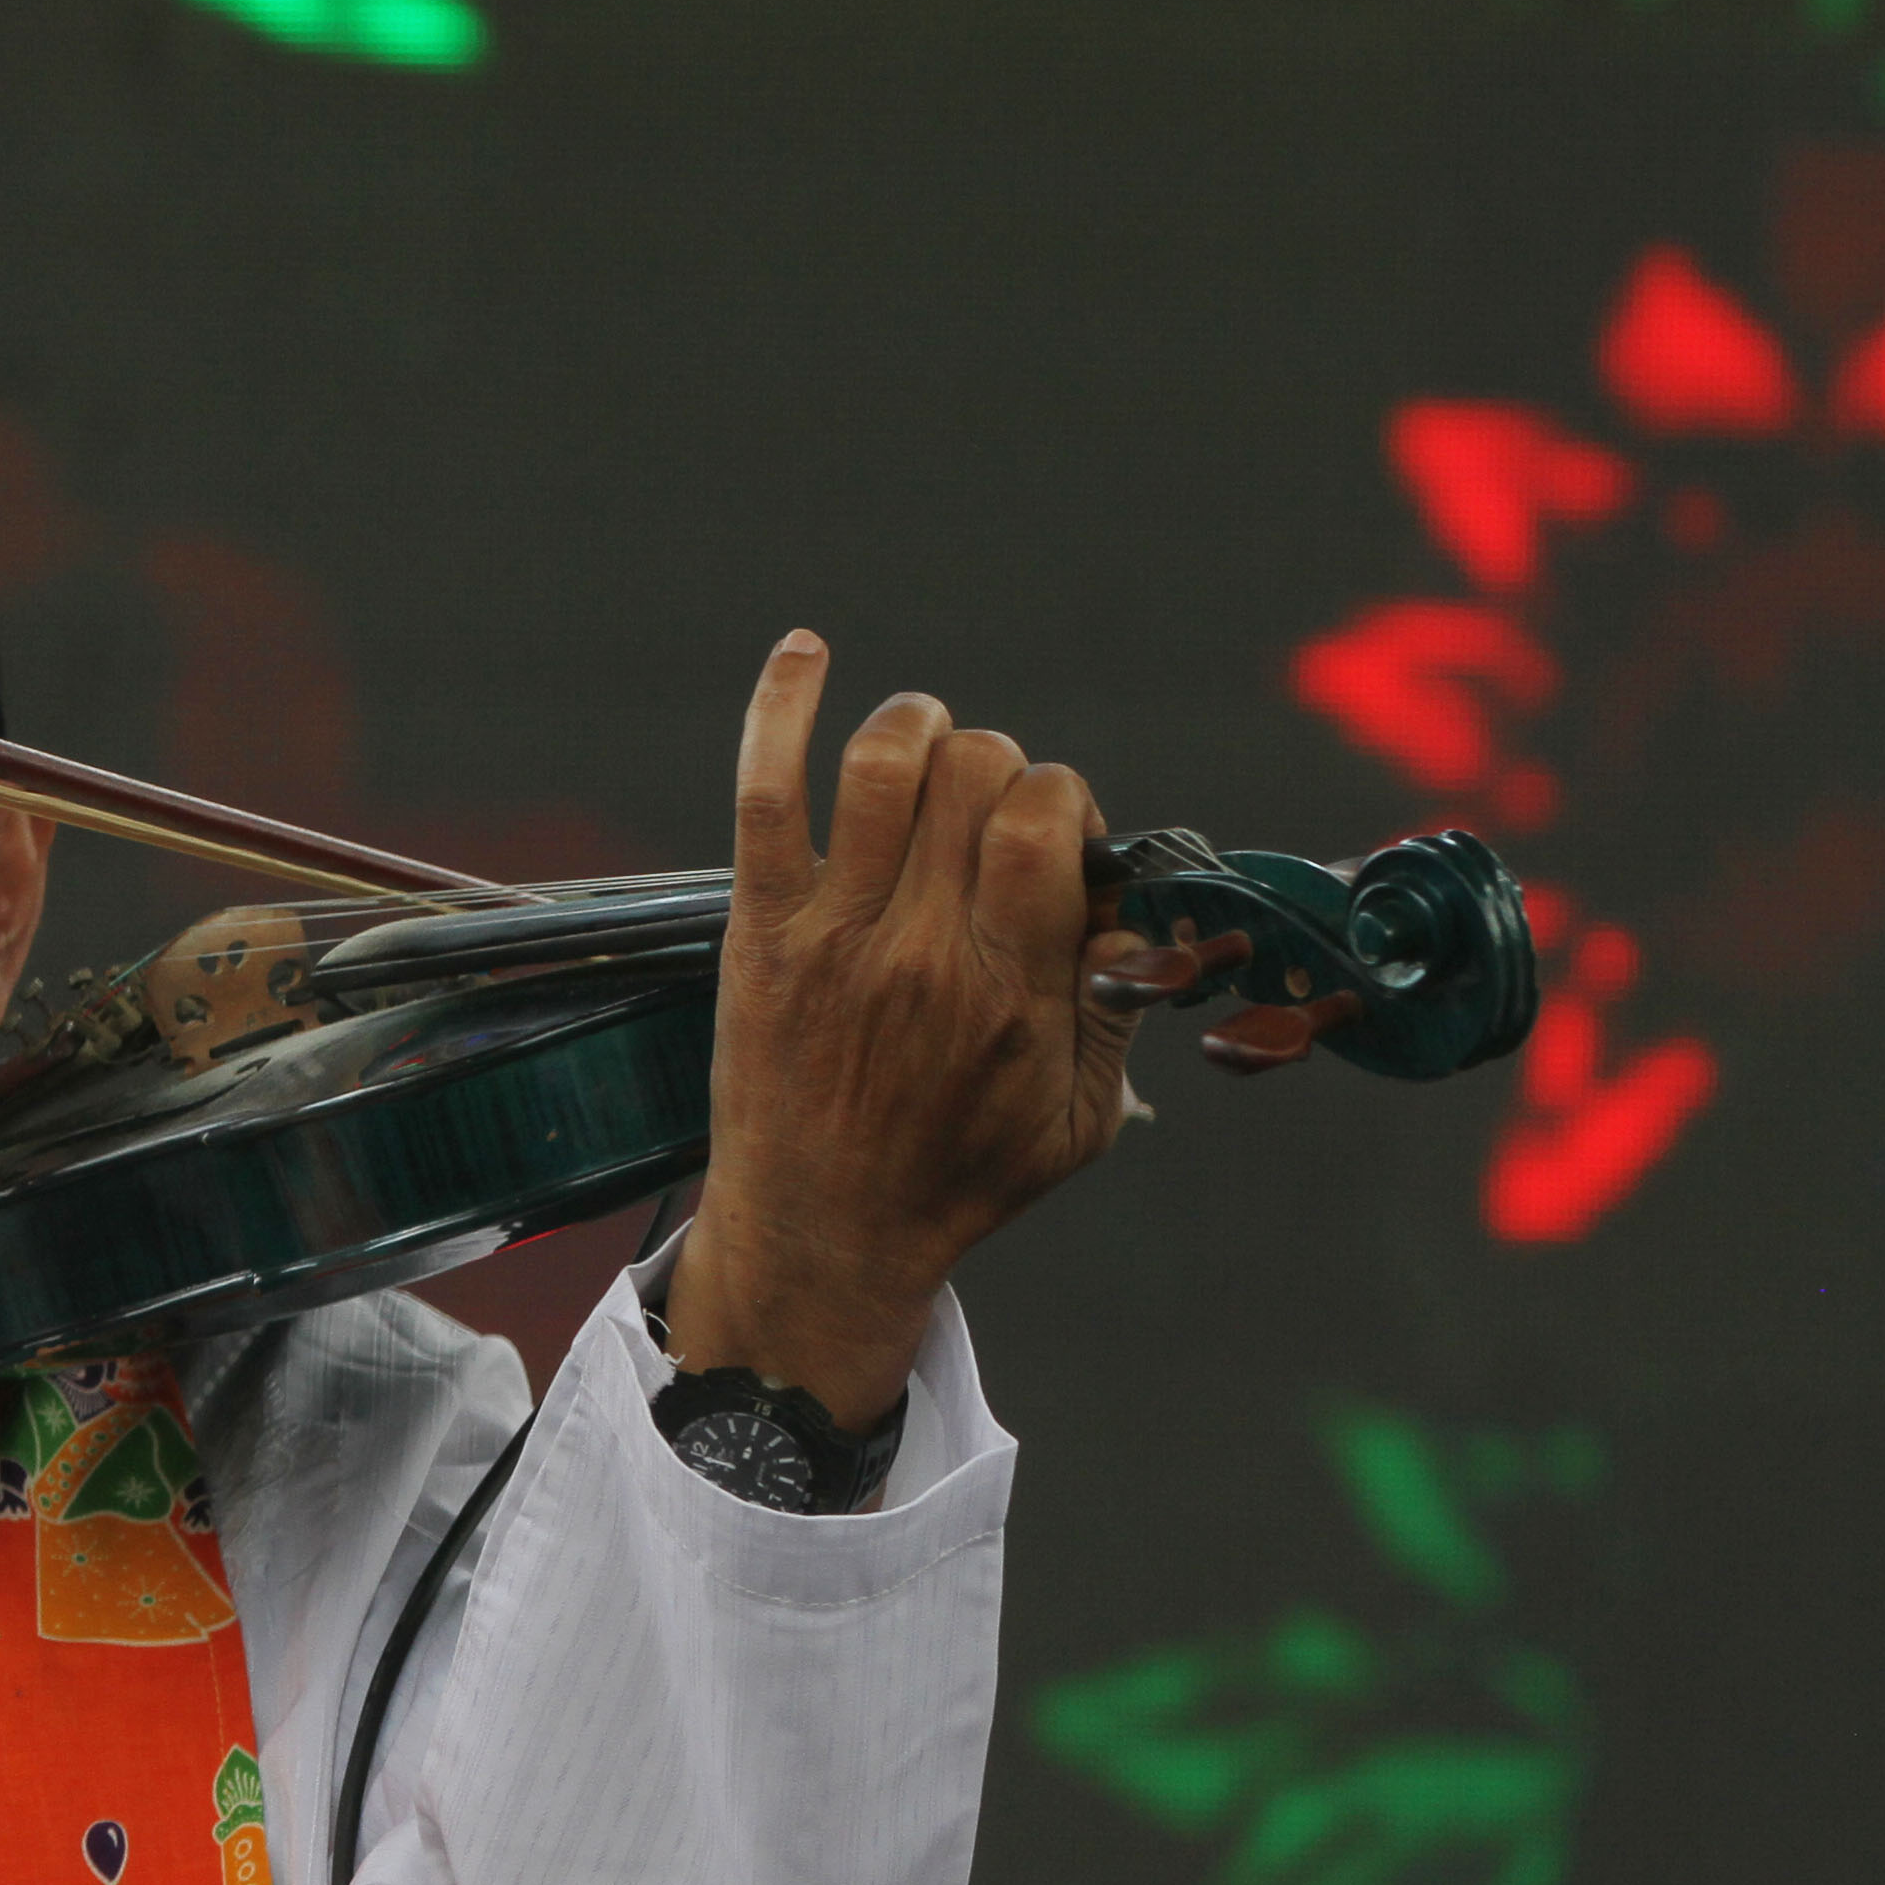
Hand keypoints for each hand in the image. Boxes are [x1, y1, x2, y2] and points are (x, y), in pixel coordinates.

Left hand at [666, 633, 1146, 1427]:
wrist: (823, 1233)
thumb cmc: (958, 1176)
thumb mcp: (1080, 1117)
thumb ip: (1117, 1003)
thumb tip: (1126, 905)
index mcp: (1012, 990)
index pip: (1047, 822)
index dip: (1061, 799)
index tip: (1051, 838)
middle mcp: (922, 950)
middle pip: (972, 775)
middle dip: (998, 768)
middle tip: (985, 817)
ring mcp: (832, 934)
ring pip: (881, 763)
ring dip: (917, 728)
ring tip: (928, 749)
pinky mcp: (759, 930)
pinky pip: (766, 792)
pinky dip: (780, 708)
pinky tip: (804, 651)